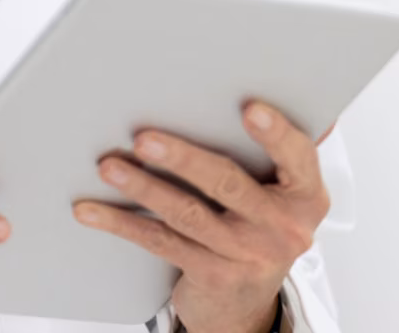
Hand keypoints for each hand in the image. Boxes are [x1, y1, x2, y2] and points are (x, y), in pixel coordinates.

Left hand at [73, 102, 329, 332]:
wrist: (247, 301)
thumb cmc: (260, 228)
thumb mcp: (281, 193)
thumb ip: (278, 150)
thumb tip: (273, 96)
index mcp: (306, 196)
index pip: (298, 158)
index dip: (276, 134)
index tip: (249, 108)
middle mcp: (283, 228)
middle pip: (228, 185)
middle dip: (183, 159)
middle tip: (144, 139)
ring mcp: (248, 254)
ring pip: (187, 213)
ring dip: (143, 187)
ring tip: (110, 167)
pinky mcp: (213, 275)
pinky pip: (161, 242)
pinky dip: (122, 223)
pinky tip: (92, 210)